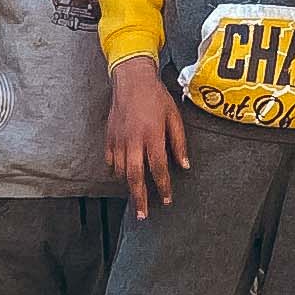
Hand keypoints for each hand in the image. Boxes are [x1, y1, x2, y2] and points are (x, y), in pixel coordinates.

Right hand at [107, 58, 186, 217]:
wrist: (131, 79)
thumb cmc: (156, 96)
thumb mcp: (174, 117)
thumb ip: (179, 142)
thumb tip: (184, 165)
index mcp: (152, 136)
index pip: (159, 168)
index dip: (164, 187)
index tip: (167, 200)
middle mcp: (133, 140)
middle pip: (135, 177)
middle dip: (139, 198)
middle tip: (142, 215)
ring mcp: (119, 139)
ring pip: (120, 171)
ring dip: (128, 186)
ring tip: (135, 196)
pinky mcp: (109, 136)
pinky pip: (110, 160)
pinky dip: (115, 170)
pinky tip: (121, 175)